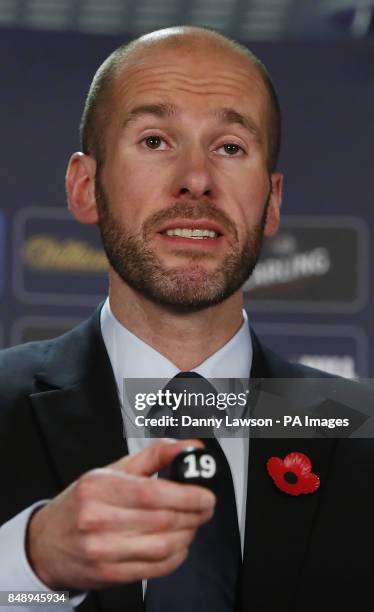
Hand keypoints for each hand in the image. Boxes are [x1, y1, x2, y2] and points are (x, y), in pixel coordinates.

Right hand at [26, 439, 214, 590]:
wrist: (45, 543)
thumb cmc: (81, 502)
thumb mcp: (112, 470)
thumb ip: (155, 455)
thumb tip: (189, 446)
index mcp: (100, 487)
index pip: (153, 492)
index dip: (188, 495)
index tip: (206, 495)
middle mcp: (98, 519)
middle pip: (163, 520)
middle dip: (194, 514)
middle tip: (205, 508)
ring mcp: (102, 550)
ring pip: (163, 546)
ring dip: (187, 535)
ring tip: (191, 525)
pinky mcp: (109, 574)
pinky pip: (155, 568)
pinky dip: (176, 557)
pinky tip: (178, 545)